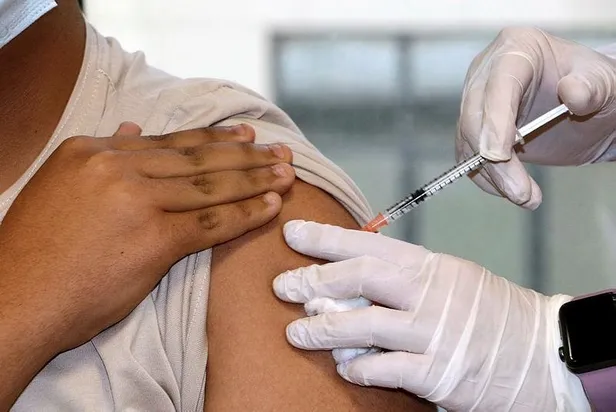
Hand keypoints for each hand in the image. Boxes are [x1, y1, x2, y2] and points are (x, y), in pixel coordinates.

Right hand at [0, 122, 294, 352]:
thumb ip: (102, 155)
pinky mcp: (154, 239)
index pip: (170, 142)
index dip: (214, 138)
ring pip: (211, 185)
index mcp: (93, 150)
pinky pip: (212, 223)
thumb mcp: (60, 185)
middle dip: (246, 155)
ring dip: (255, 180)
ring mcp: (138, 201)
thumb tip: (131, 130)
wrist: (14, 298)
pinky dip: (246, 214)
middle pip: (198, 158)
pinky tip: (271, 207)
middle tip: (280, 151)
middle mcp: (117, 168)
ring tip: (286, 174)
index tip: (245, 135)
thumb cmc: (36, 249)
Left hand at [273, 220, 589, 410]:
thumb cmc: (490, 312)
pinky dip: (358, 368)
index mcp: (430, 265)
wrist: (540, 352)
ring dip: (324, 329)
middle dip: (315, 280)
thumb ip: (403, 276)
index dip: (327, 238)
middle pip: (361, 278)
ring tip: (296, 332)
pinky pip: (386, 369)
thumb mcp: (450, 278)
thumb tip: (346, 276)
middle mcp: (430, 294)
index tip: (293, 232)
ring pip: (365, 325)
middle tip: (283, 285)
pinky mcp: (439, 374)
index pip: (369, 244)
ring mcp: (434, 334)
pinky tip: (343, 367)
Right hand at [457, 27, 615, 209]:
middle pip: (474, 119)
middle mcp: (488, 74)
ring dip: (492, 176)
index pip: (498, 84)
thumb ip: (591, 86)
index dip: (495, 120)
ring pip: (469, 144)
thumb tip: (572, 93)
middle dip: (493, 160)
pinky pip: (470, 158)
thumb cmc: (594, 85)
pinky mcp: (476, 130)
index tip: (498, 154)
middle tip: (518, 191)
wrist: (590, 106)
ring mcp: (478, 103)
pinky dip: (488, 179)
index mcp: (516, 49)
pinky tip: (514, 190)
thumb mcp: (604, 82)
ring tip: (526, 196)